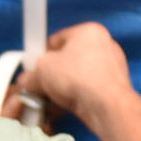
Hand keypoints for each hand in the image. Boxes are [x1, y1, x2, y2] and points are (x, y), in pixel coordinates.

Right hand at [6, 22, 140, 140]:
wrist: (107, 107)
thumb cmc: (79, 78)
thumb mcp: (42, 70)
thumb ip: (32, 74)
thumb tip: (27, 81)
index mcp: (88, 31)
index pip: (58, 39)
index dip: (41, 54)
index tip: (33, 67)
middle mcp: (104, 46)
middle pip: (67, 61)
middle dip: (51, 76)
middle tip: (38, 87)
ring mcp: (111, 69)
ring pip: (77, 79)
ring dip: (61, 90)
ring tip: (47, 101)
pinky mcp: (114, 90)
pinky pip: (87, 92)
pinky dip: (74, 100)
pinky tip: (61, 109)